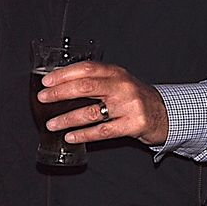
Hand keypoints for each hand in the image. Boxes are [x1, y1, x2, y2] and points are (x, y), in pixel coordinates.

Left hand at [37, 61, 168, 146]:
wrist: (164, 113)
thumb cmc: (134, 97)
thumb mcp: (118, 82)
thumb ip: (96, 80)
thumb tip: (60, 84)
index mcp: (116, 72)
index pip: (86, 68)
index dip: (64, 74)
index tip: (46, 81)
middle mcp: (122, 86)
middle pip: (85, 87)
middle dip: (60, 93)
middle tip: (43, 98)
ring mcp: (128, 106)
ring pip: (91, 112)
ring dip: (67, 119)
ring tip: (51, 124)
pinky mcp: (133, 125)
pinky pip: (102, 132)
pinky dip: (83, 135)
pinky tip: (70, 137)